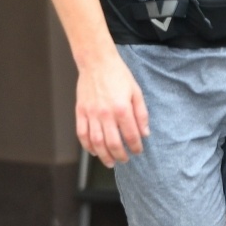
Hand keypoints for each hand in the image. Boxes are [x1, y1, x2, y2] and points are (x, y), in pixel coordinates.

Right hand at [75, 50, 148, 167]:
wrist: (97, 62)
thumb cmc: (118, 75)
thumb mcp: (136, 92)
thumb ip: (141, 114)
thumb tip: (145, 133)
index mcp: (122, 108)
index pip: (131, 135)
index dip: (136, 146)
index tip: (138, 151)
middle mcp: (105, 114)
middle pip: (112, 143)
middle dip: (120, 155)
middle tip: (125, 160)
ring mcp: (91, 114)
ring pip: (96, 142)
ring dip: (103, 156)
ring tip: (110, 162)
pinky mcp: (80, 112)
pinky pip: (82, 134)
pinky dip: (87, 146)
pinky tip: (94, 151)